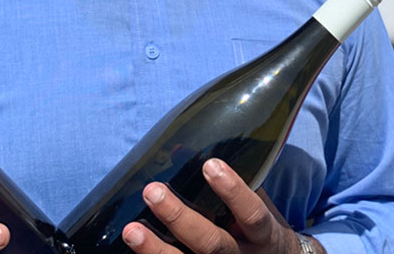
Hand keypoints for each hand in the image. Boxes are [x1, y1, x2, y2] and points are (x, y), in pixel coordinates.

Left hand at [121, 159, 321, 253]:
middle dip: (179, 218)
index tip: (210, 165)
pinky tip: (136, 251)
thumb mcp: (257, 205)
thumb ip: (229, 184)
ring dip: (156, 249)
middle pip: (211, 243)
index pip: (251, 214)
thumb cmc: (258, 232)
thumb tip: (179, 150)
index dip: (233, 191)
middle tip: (153, 192)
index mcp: (263, 236)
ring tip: (131, 230)